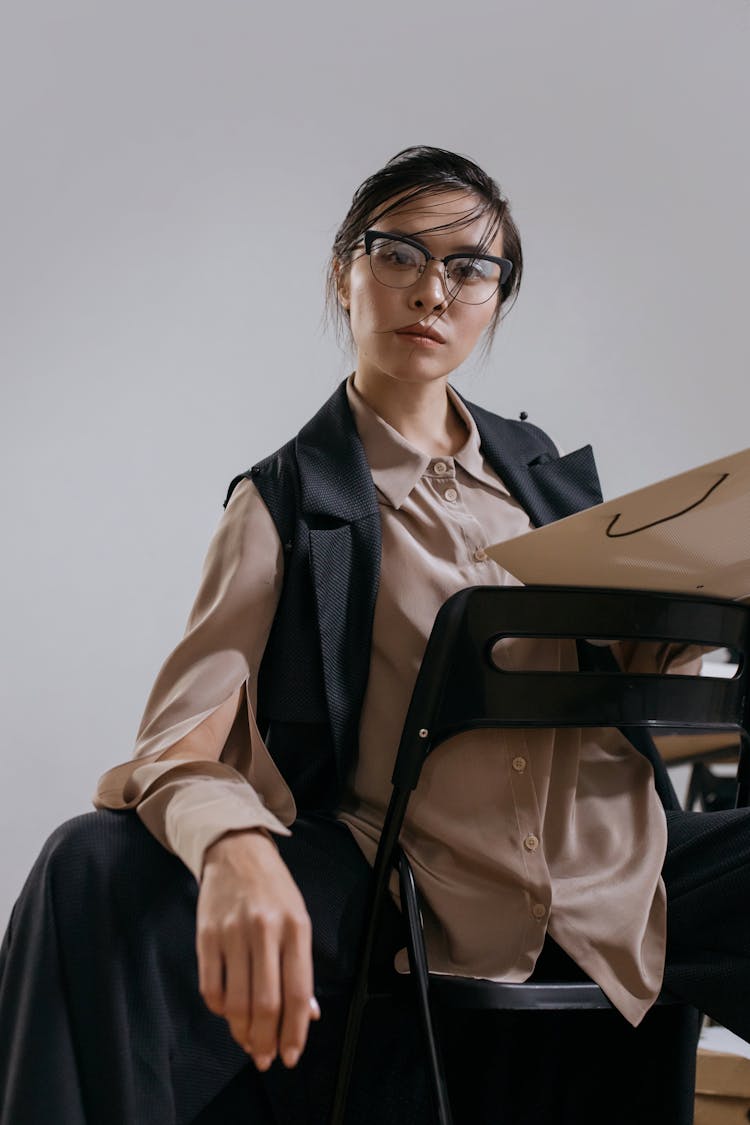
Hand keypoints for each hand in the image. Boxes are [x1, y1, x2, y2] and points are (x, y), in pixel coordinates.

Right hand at [196, 829, 319, 1070]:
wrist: (235, 850)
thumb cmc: (274, 889)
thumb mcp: (298, 918)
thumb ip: (302, 966)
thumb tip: (310, 1015)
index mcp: (295, 927)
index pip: (298, 991)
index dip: (295, 1031)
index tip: (290, 1057)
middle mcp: (265, 930)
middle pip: (266, 1003)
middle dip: (266, 1040)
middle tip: (265, 1059)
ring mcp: (233, 932)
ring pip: (236, 1001)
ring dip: (242, 1032)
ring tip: (248, 1042)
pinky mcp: (206, 935)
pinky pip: (210, 986)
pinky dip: (219, 1010)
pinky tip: (227, 1013)